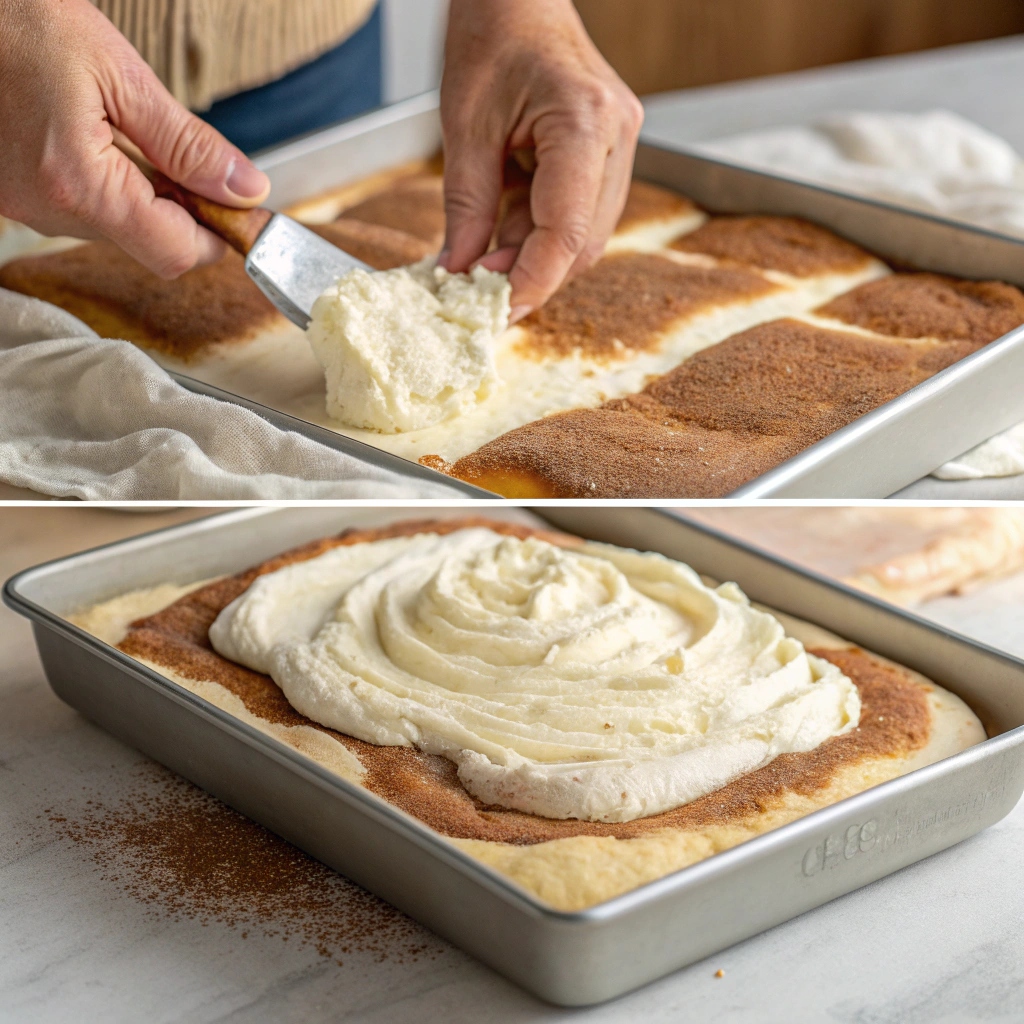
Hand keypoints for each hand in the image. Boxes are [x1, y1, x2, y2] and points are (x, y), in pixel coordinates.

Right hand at [0, 0, 269, 277]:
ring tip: (135, 138)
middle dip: (184, 214)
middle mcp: (47, 211)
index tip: (236, 208)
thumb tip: (244, 189)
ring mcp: (22, 208)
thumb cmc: (13, 21)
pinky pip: (79, 212)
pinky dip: (108, 188)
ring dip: (145, 199)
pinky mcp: (10, 196)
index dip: (217, 236)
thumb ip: (186, 144)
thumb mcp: (118, 73)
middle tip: (189, 162)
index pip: (176, 253)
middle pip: (149, 247)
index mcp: (80, 185)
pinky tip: (99, 141)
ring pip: (116, 231)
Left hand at [438, 0, 642, 320]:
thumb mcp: (464, 126)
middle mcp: (616, 136)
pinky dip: (540, 233)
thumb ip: (465, 208)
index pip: (565, 232)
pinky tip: (505, 228)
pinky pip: (580, 214)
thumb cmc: (490, 34)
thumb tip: (460, 273)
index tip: (495, 312)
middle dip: (530, 276)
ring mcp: (621, 143)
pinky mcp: (609, 151)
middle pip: (582, 243)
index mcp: (583, 122)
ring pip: (584, 236)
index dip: (531, 282)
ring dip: (534, 257)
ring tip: (483, 256)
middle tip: (479, 293)